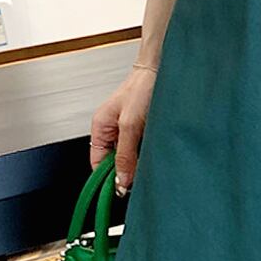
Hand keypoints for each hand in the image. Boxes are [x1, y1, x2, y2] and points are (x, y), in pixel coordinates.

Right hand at [89, 67, 156, 194]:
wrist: (163, 68)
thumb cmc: (142, 86)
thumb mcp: (130, 124)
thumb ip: (125, 153)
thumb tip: (121, 180)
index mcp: (100, 128)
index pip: (97, 164)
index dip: (107, 179)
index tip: (121, 191)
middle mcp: (112, 130)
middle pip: (115, 162)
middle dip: (127, 171)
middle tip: (140, 179)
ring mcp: (129, 129)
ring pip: (131, 156)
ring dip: (140, 161)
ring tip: (151, 162)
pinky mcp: (145, 127)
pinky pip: (143, 148)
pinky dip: (150, 152)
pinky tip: (158, 152)